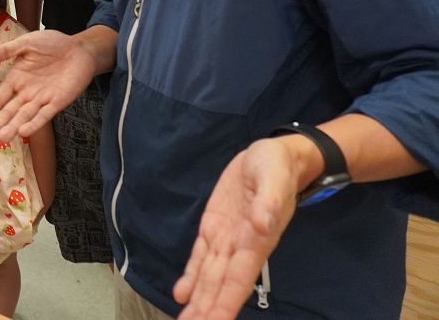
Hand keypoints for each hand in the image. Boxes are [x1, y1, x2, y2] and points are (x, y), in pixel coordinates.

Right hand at [0, 31, 96, 140]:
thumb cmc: (52, 44)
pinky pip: (45, 114)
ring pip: (24, 116)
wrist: (79, 48)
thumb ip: (6, 51)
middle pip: (9, 111)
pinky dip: (35, 123)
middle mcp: (27, 92)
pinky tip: (24, 131)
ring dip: (13, 127)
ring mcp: (42, 99)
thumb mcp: (26, 43)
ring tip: (1, 139)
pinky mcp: (58, 102)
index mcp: (17, 79)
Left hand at [173, 139, 302, 318]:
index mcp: (256, 240)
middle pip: (220, 285)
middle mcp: (240, 246)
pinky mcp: (214, 227)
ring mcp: (226, 239)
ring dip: (198, 300)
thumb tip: (263, 224)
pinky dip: (192, 276)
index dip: (225, 302)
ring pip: (209, 276)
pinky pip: (201, 257)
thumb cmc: (277, 167)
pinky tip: (183, 294)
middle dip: (207, 309)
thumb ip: (269, 202)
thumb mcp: (274, 177)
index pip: (238, 279)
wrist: (274, 156)